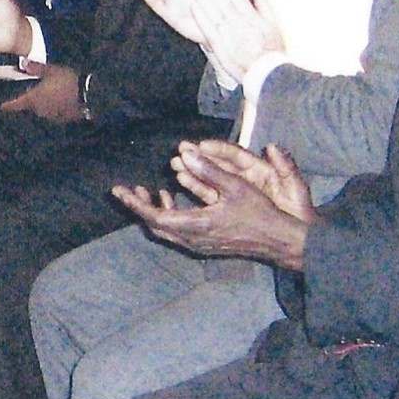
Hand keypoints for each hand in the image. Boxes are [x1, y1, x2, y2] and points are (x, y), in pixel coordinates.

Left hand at [0, 63, 81, 122]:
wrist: (90, 94)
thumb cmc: (67, 80)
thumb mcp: (50, 70)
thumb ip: (35, 68)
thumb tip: (22, 63)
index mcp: (34, 99)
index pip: (17, 104)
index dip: (9, 105)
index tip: (2, 107)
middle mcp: (42, 110)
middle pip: (31, 106)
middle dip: (30, 99)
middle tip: (32, 90)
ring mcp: (54, 116)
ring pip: (43, 110)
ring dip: (43, 103)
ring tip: (48, 93)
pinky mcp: (66, 118)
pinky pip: (56, 113)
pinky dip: (55, 107)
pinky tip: (60, 100)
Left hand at [111, 143, 310, 268]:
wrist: (280, 241)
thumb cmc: (260, 213)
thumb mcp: (236, 187)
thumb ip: (209, 170)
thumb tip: (185, 153)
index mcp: (197, 226)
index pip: (155, 217)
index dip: (135, 203)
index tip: (118, 191)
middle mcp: (193, 240)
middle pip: (155, 225)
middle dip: (140, 207)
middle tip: (127, 190)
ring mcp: (200, 245)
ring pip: (166, 230)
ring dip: (154, 211)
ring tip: (148, 192)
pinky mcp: (206, 244)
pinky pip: (177, 231)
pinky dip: (169, 215)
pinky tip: (173, 198)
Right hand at [186, 139, 316, 223]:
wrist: (297, 239)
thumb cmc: (299, 211)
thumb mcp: (294, 188)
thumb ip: (285, 166)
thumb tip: (273, 146)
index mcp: (259, 170)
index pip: (236, 155)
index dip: (219, 149)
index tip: (201, 144)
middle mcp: (244, 180)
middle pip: (219, 166)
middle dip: (200, 158)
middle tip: (181, 150)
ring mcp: (235, 195)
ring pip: (210, 180)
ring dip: (193, 171)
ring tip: (176, 164)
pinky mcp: (228, 208)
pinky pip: (209, 196)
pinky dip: (196, 187)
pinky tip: (182, 180)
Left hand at [190, 0, 281, 81]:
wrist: (269, 75)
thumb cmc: (272, 50)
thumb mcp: (274, 26)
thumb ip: (265, 6)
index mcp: (253, 18)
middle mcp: (240, 24)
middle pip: (222, 2)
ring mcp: (230, 35)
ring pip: (214, 13)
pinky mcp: (222, 48)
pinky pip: (209, 30)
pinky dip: (202, 18)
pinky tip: (194, 7)